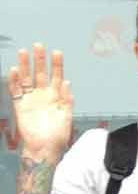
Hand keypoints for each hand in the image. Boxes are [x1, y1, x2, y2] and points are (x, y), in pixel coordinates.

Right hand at [7, 44, 72, 161]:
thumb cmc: (58, 133)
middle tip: (38, 46)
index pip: (56, 76)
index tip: (56, 52)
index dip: (56, 65)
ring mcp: (31, 99)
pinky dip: (14, 81)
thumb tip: (67, 83)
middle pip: (40, 73)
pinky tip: (14, 70)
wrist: (45, 147)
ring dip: (25, 66)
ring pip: (26, 78)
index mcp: (56, 96)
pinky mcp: (20, 105)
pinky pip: (15, 90)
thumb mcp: (67, 116)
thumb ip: (67, 100)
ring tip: (24, 52)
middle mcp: (43, 94)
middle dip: (40, 60)